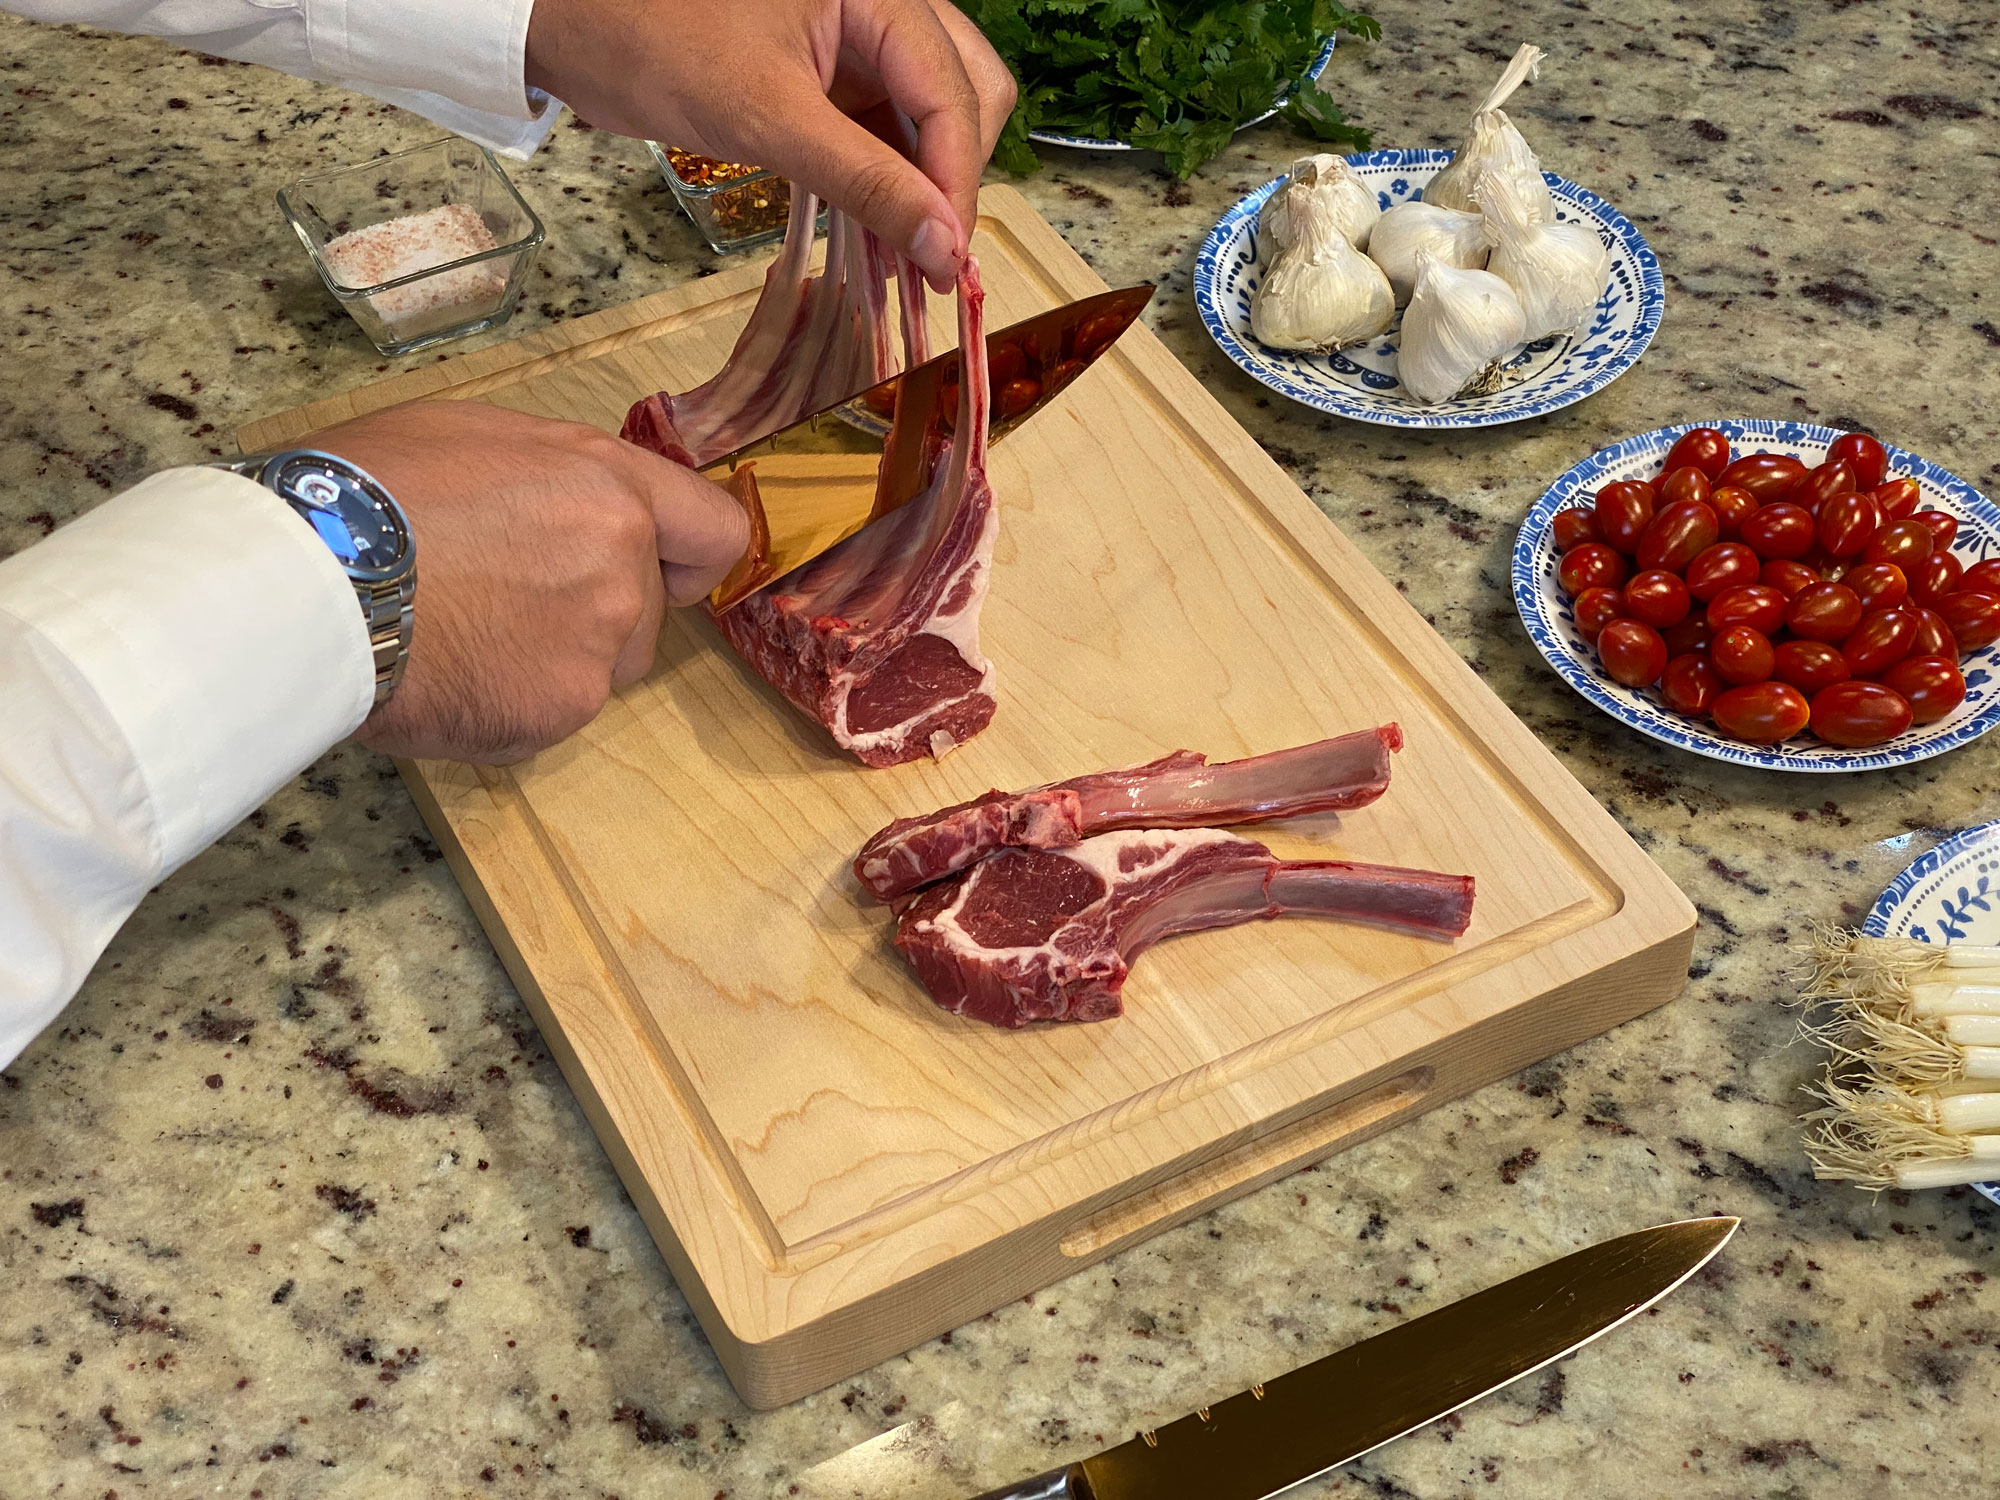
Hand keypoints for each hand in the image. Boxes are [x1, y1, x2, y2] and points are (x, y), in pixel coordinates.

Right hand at [313, 402, 749, 763]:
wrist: (304, 580)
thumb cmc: (370, 490)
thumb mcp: (474, 434)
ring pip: (598, 667)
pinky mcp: (555, 714)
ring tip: (461, 631)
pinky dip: (506, 702)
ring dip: (551, 659)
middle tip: (496, 593)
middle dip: (591, 607)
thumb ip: (558, 473)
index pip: (715, 533)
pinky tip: (444, 671)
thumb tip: (579, 502)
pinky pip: (547, 713)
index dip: (688, 554)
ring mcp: (594, 652)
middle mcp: (623, 573)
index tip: (661, 566)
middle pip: (646, 610)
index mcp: (610, 490)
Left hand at [524, 0, 1016, 287]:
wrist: (570, 20)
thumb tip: (944, 251)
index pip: (956, 92)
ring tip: (903, 257)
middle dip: (953, 178)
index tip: (950, 265)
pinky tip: (876, 230)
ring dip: (924, 186)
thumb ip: (866, 182)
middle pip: (966, 93)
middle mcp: (882, 3)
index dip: (958, 184)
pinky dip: (887, 179)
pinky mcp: (832, 68)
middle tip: (929, 261)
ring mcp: (859, 35)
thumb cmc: (653, 43)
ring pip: (932, 113)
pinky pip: (886, 125)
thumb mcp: (767, 119)